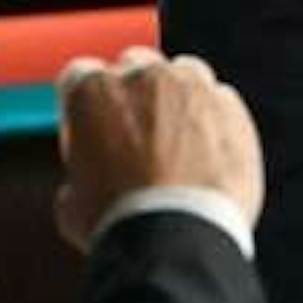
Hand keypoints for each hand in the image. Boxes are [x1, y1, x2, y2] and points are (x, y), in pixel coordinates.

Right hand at [50, 46, 265, 249]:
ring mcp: (191, 86)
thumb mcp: (72, 207)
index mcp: (91, 91)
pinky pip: (220, 100)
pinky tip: (210, 154)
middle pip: (136, 64)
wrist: (178, 237)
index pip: (81, 74)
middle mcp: (142, 76)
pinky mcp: (230, 106)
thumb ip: (78, 177)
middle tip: (140, 134)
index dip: (87, 103)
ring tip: (179, 142)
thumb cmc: (118, 225)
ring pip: (184, 73)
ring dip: (179, 97)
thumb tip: (80, 189)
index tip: (94, 127)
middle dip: (136, 92)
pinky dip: (214, 119)